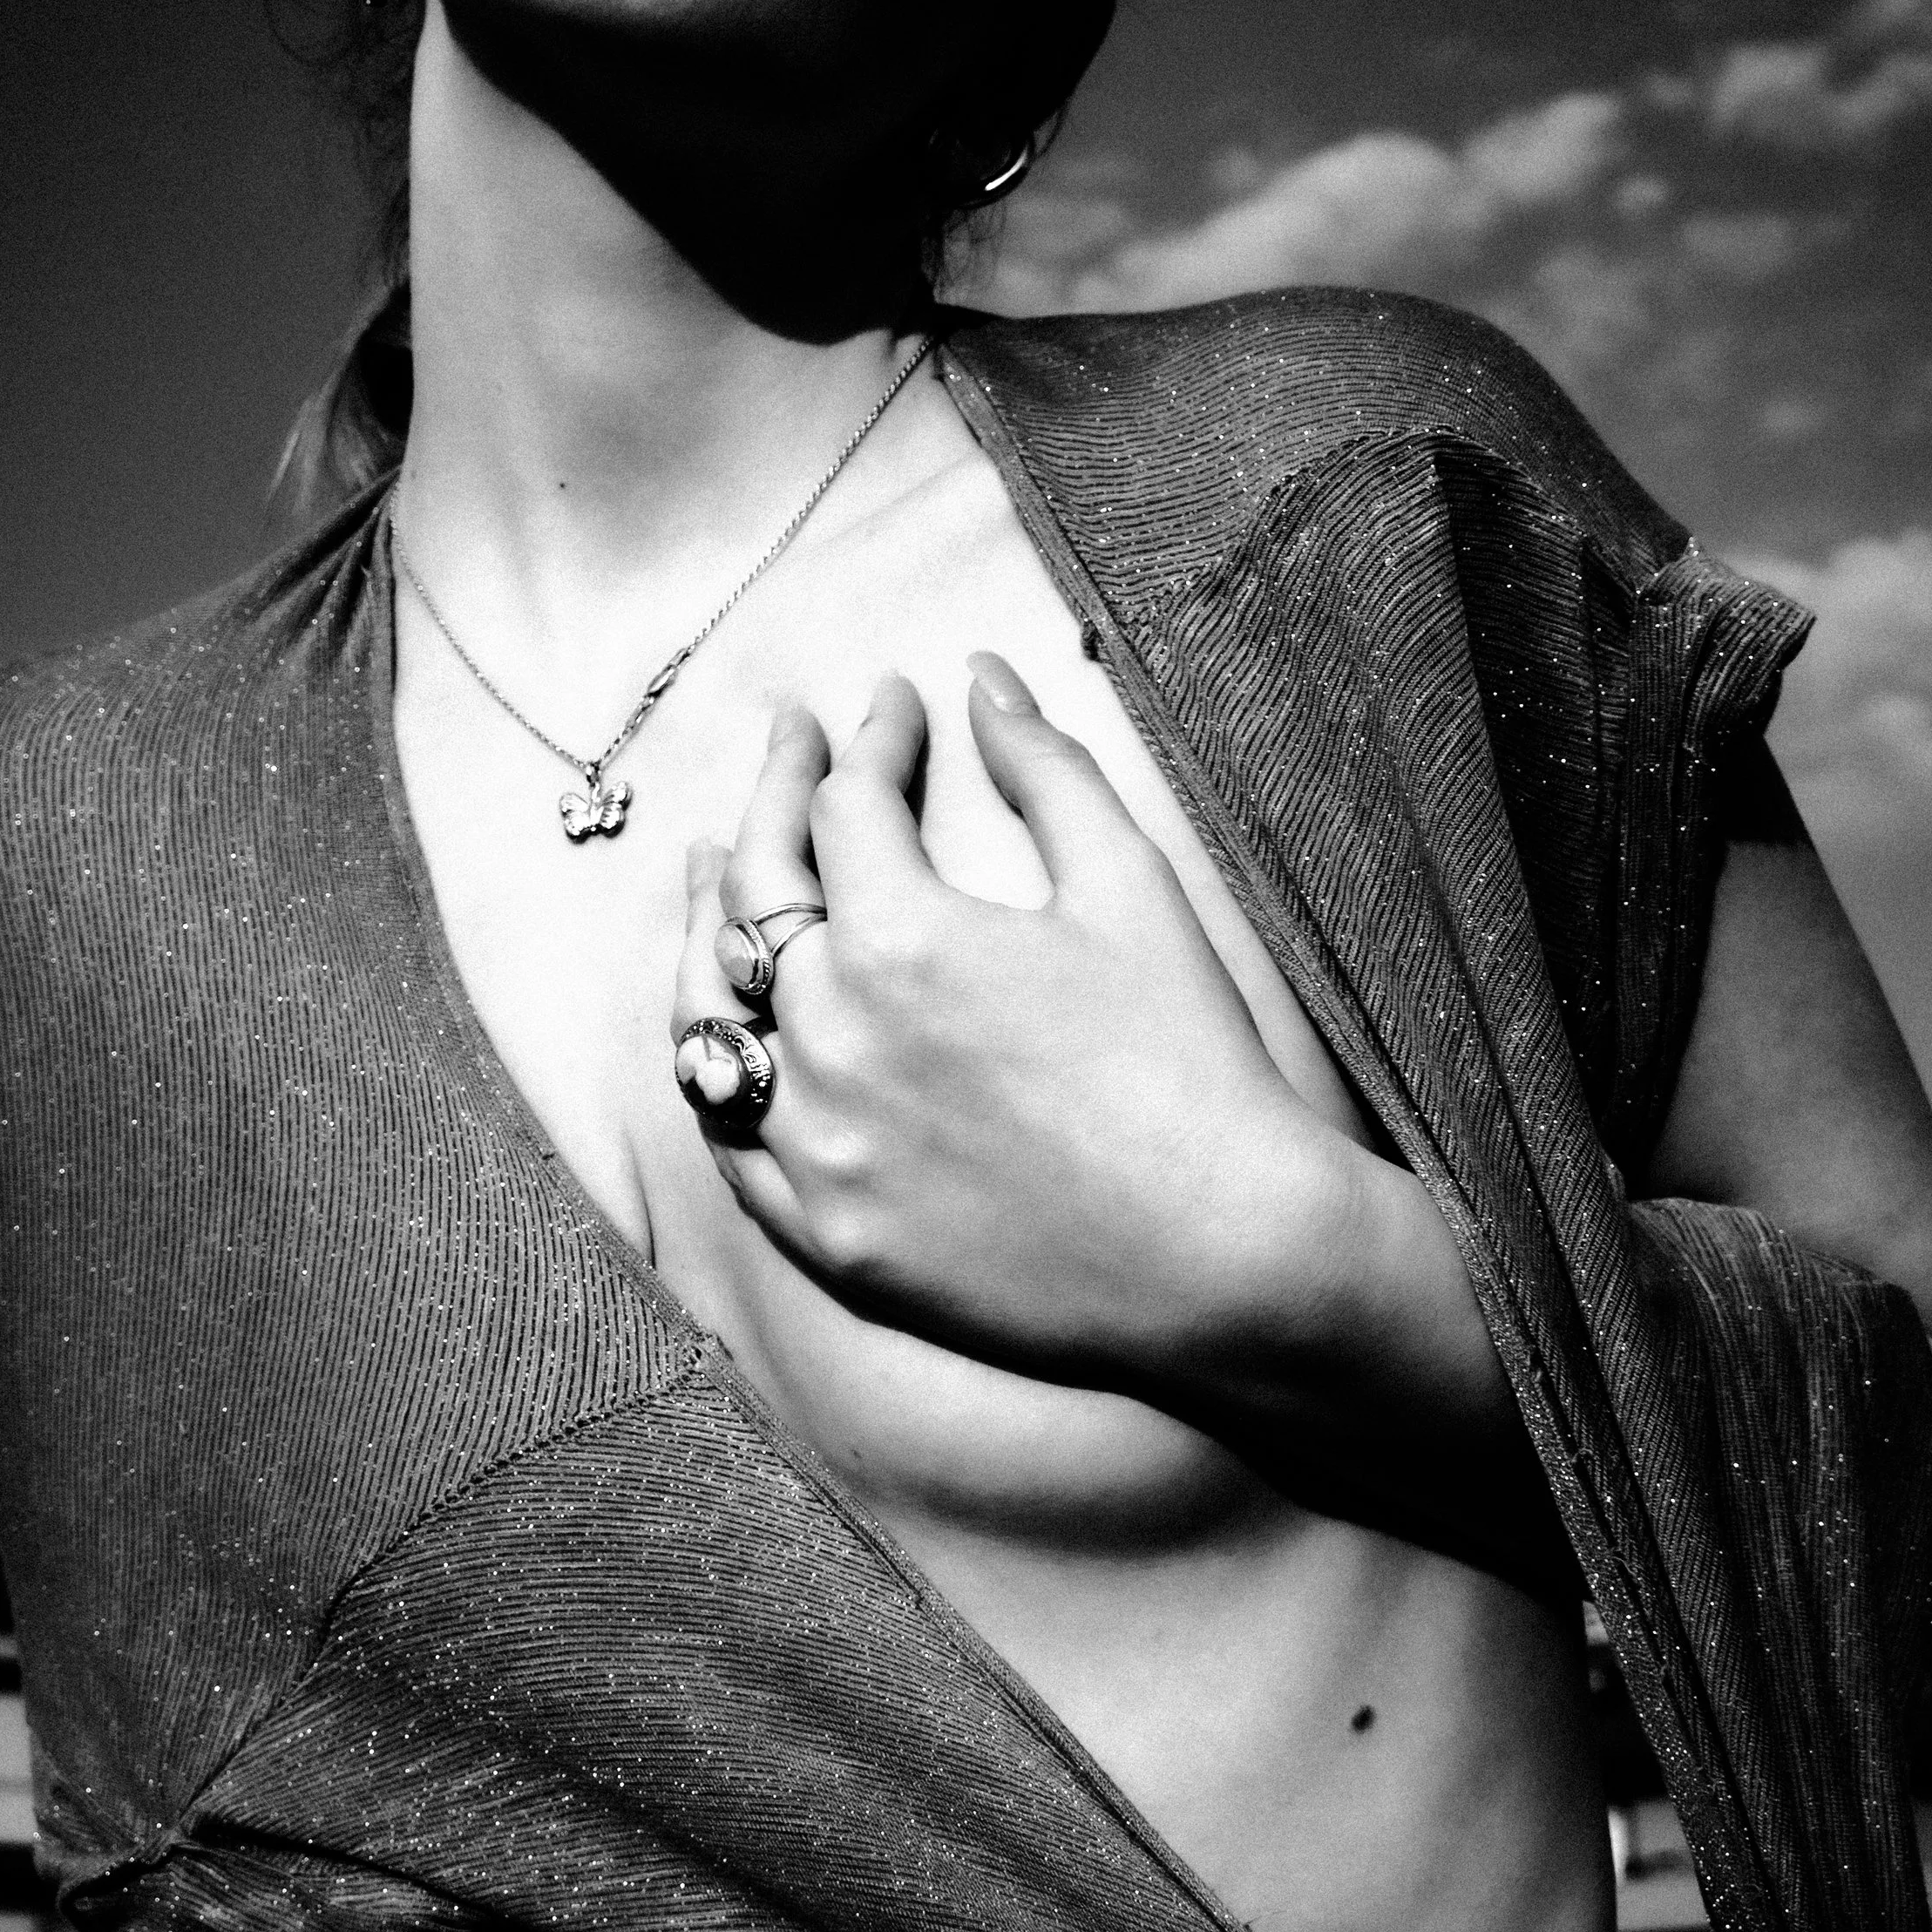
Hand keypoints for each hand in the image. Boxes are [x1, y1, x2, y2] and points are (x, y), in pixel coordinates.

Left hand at [669, 656, 1343, 1389]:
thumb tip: (982, 677)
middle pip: (752, 888)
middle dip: (772, 794)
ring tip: (716, 868)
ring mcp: (815, 1146)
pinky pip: (729, 1138)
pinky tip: (731, 1027)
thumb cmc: (1191, 1063)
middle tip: (795, 743)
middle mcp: (829, 1037)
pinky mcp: (825, 1234)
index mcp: (900, 937)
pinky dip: (720, 1067)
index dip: (872, 740)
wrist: (1225, 1254)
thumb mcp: (1129, 885)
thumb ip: (1045, 768)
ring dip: (706, 925)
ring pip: (709, 1012)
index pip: (845, 805)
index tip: (899, 705)